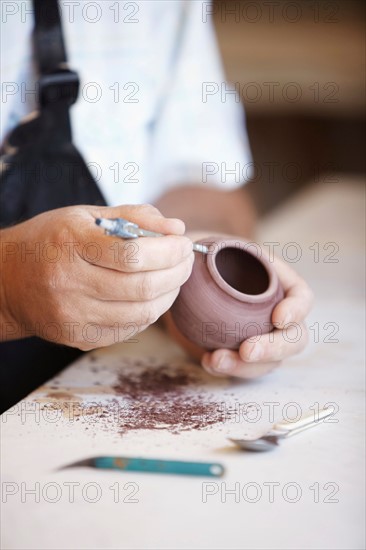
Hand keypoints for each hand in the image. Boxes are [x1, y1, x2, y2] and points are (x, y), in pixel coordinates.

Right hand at [0, 204, 193, 349]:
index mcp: (70, 243)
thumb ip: (133, 217)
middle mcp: (68, 282)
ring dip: (169, 295)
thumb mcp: (85, 216)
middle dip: (177, 273)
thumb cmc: (51, 242)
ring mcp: (72, 315)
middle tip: (186, 261)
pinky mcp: (78, 337)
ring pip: (141, 313)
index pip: (131, 254)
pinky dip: (150, 312)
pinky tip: (152, 296)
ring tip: (175, 278)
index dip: (168, 251)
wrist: (8, 281)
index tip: (183, 243)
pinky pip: (130, 329)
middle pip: (141, 287)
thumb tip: (176, 228)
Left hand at [165, 253, 312, 379]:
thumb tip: (193, 251)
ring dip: (245, 367)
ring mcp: (263, 337)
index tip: (277, 318)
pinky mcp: (243, 354)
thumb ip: (212, 252)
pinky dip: (228, 369)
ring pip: (269, 362)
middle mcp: (279, 314)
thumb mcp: (214, 245)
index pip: (302, 297)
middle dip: (273, 349)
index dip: (296, 310)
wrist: (193, 277)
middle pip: (294, 339)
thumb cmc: (209, 256)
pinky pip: (243, 369)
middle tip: (247, 351)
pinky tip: (208, 361)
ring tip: (216, 360)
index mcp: (281, 282)